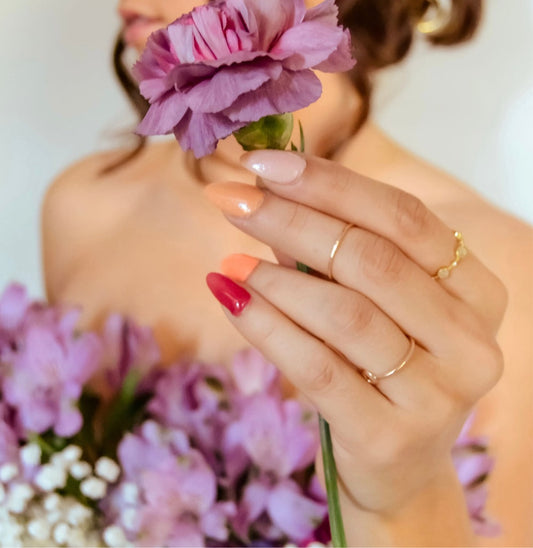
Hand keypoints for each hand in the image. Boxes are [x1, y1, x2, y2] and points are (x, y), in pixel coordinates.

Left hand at [203, 150, 506, 515]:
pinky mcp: (391, 437)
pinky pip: (317, 368)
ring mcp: (438, 394)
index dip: (330, 184)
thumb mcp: (377, 306)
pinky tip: (230, 299)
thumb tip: (265, 196)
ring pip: (344, 314)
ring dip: (275, 279)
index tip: (264, 164)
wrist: (397, 467)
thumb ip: (336, 253)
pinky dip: (266, 327)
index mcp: (476, 292)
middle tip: (232, 199)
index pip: (403, 218)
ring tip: (231, 260)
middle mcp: (470, 340)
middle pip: (372, 259)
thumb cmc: (383, 370)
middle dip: (291, 220)